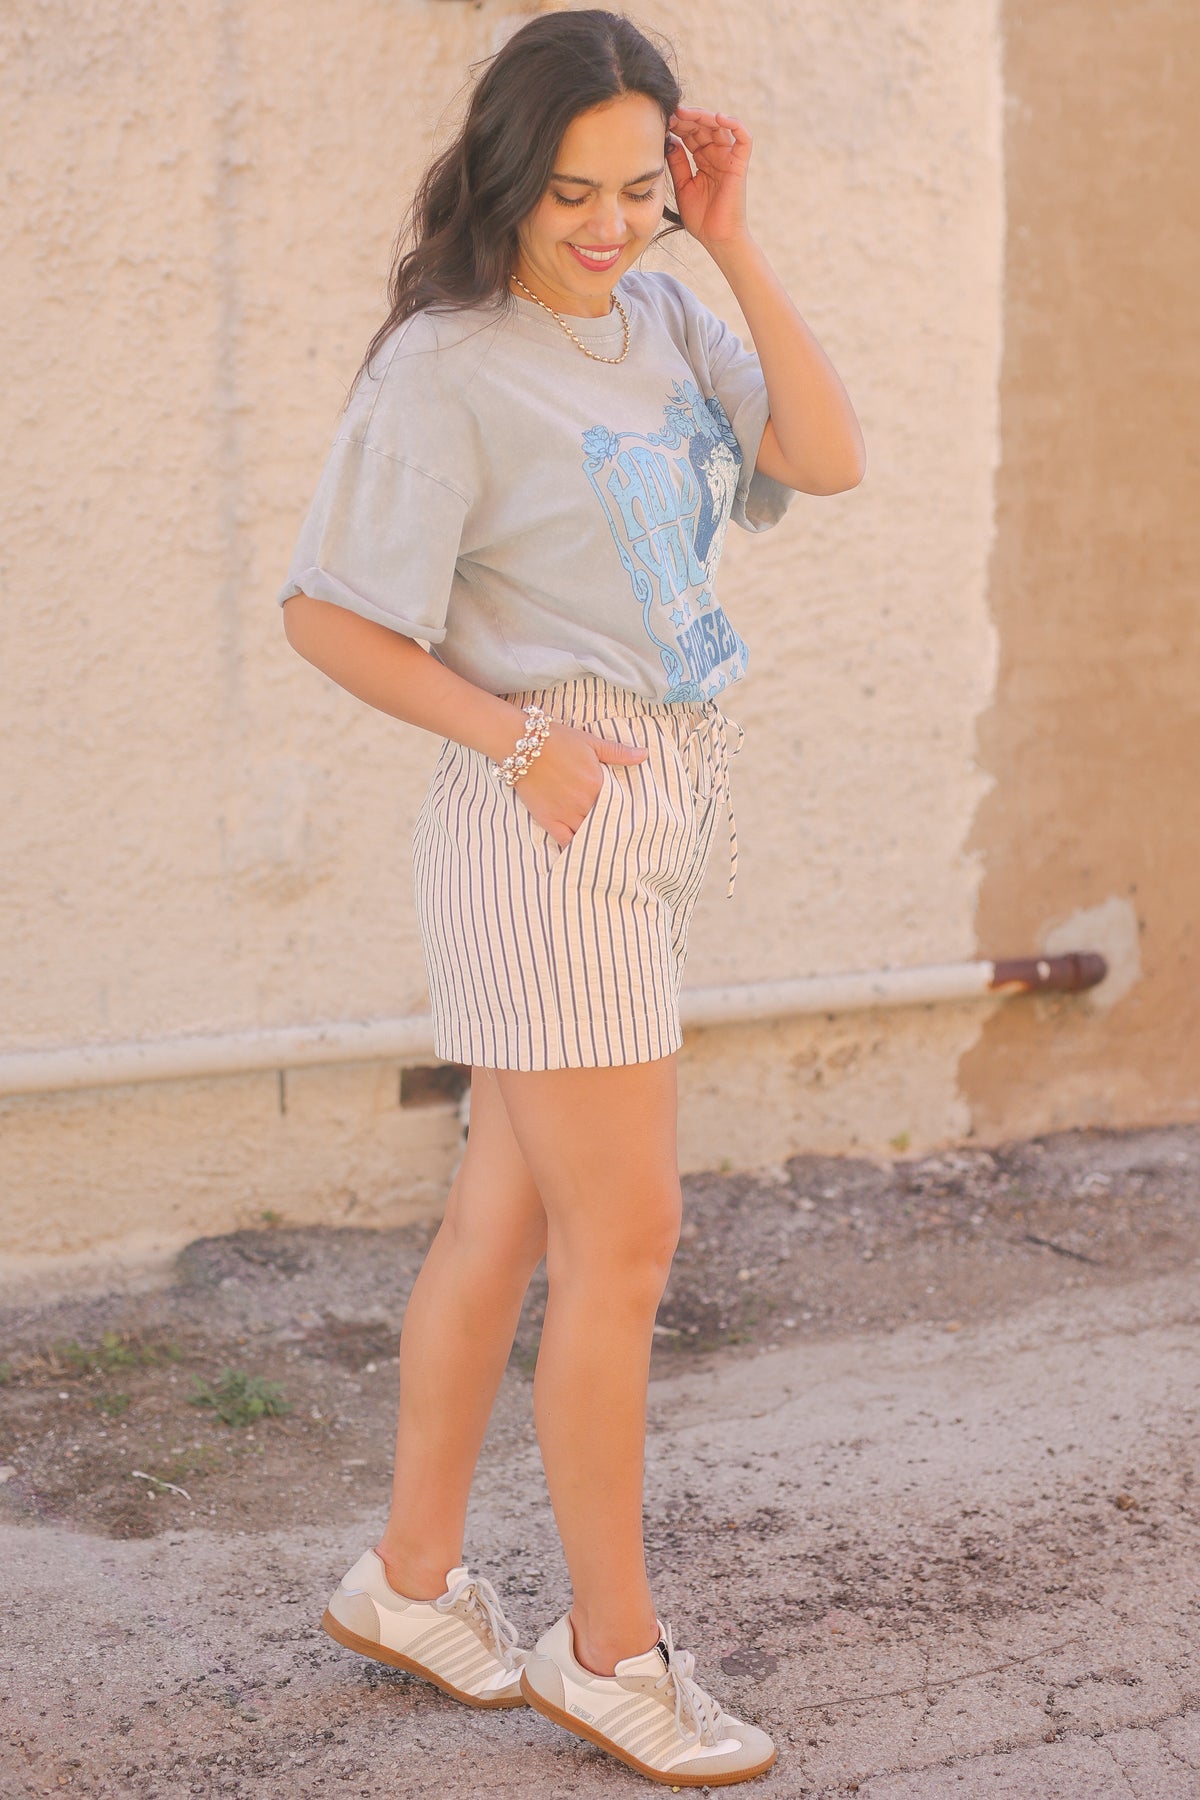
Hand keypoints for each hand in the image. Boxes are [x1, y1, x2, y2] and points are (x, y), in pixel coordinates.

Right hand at [512, 722, 647, 847]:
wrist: (522, 745)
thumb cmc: (558, 740)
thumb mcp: (592, 742)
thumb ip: (619, 753)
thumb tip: (644, 755)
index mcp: (598, 783)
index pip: (621, 805)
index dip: (628, 813)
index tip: (636, 820)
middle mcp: (585, 802)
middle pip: (607, 822)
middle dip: (616, 829)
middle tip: (626, 838)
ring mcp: (566, 813)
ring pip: (589, 835)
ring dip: (598, 840)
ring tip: (609, 847)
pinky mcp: (549, 820)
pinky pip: (565, 842)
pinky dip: (575, 849)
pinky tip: (584, 854)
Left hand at [666, 106, 752, 250]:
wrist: (716, 239)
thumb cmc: (701, 218)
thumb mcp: (682, 186)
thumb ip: (677, 163)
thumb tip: (669, 139)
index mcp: (703, 160)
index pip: (691, 134)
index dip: (679, 126)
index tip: (663, 121)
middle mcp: (717, 156)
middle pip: (704, 127)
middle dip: (688, 119)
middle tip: (672, 114)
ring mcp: (729, 159)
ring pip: (720, 127)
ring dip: (703, 117)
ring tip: (686, 114)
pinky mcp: (740, 164)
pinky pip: (744, 138)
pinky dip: (734, 124)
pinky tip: (718, 117)